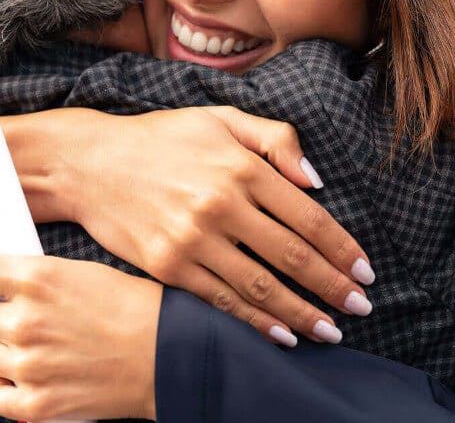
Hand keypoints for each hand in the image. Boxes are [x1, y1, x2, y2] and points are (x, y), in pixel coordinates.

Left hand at [0, 254, 160, 421]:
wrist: (166, 351)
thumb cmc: (131, 305)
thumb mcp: (80, 271)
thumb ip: (35, 276)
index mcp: (37, 277)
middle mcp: (25, 319)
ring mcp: (28, 364)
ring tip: (9, 340)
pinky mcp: (36, 402)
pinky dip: (2, 384)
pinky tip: (18, 373)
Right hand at [22, 105, 373, 345]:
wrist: (90, 162)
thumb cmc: (160, 137)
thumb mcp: (220, 120)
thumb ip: (274, 138)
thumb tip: (316, 180)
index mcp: (240, 166)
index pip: (308, 216)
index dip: (342, 247)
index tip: (365, 269)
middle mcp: (220, 203)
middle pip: (293, 256)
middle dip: (334, 286)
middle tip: (362, 305)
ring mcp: (192, 238)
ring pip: (262, 287)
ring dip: (304, 314)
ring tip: (332, 330)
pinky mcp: (168, 266)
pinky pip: (221, 300)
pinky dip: (256, 322)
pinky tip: (282, 334)